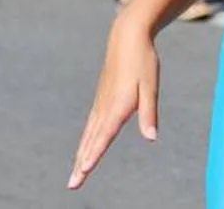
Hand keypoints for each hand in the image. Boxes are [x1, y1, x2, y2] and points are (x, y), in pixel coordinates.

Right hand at [68, 18, 159, 190]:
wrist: (127, 37)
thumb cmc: (143, 61)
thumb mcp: (151, 85)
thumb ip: (148, 113)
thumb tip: (151, 138)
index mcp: (118, 105)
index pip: (105, 134)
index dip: (95, 153)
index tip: (85, 170)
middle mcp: (105, 107)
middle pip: (92, 140)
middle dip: (82, 164)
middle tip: (72, 185)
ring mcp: (100, 104)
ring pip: (88, 135)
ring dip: (81, 156)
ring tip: (75, 175)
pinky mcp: (101, 101)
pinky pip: (90, 127)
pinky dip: (85, 142)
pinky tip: (83, 151)